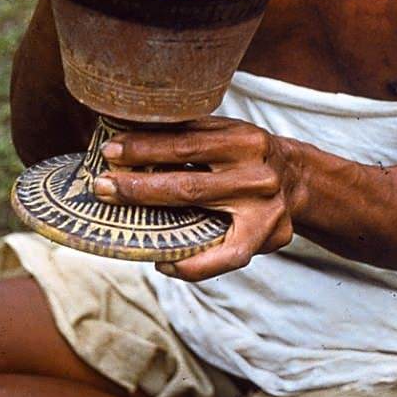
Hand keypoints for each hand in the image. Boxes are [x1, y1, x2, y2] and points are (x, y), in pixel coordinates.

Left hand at [94, 117, 300, 280]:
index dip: (145, 148)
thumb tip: (128, 134)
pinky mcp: (264, 239)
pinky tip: (162, 261)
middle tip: (100, 185)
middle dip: (137, 185)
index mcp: (245, 139)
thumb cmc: (246, 153)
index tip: (109, 150)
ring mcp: (262, 210)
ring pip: (198, 217)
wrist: (296, 178)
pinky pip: (221, 259)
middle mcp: (256, 174)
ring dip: (152, 219)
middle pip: (186, 183)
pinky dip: (188, 264)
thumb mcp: (227, 132)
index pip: (186, 144)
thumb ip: (189, 133)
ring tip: (119, 217)